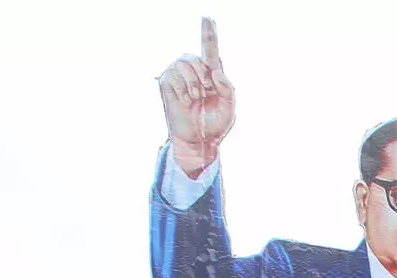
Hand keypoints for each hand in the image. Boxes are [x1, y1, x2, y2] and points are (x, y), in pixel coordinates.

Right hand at [157, 17, 234, 176]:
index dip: (208, 33)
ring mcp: (178, 76)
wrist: (199, 141)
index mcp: (212, 75)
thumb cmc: (215, 125)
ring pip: (184, 64)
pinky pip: (173, 77)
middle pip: (197, 58)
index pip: (210, 50)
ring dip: (193, 85)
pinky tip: (184, 101)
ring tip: (195, 99)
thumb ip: (228, 89)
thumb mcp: (229, 109)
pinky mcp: (167, 83)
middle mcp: (194, 71)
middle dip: (202, 78)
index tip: (207, 17)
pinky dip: (181, 91)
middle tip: (204, 95)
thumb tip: (215, 71)